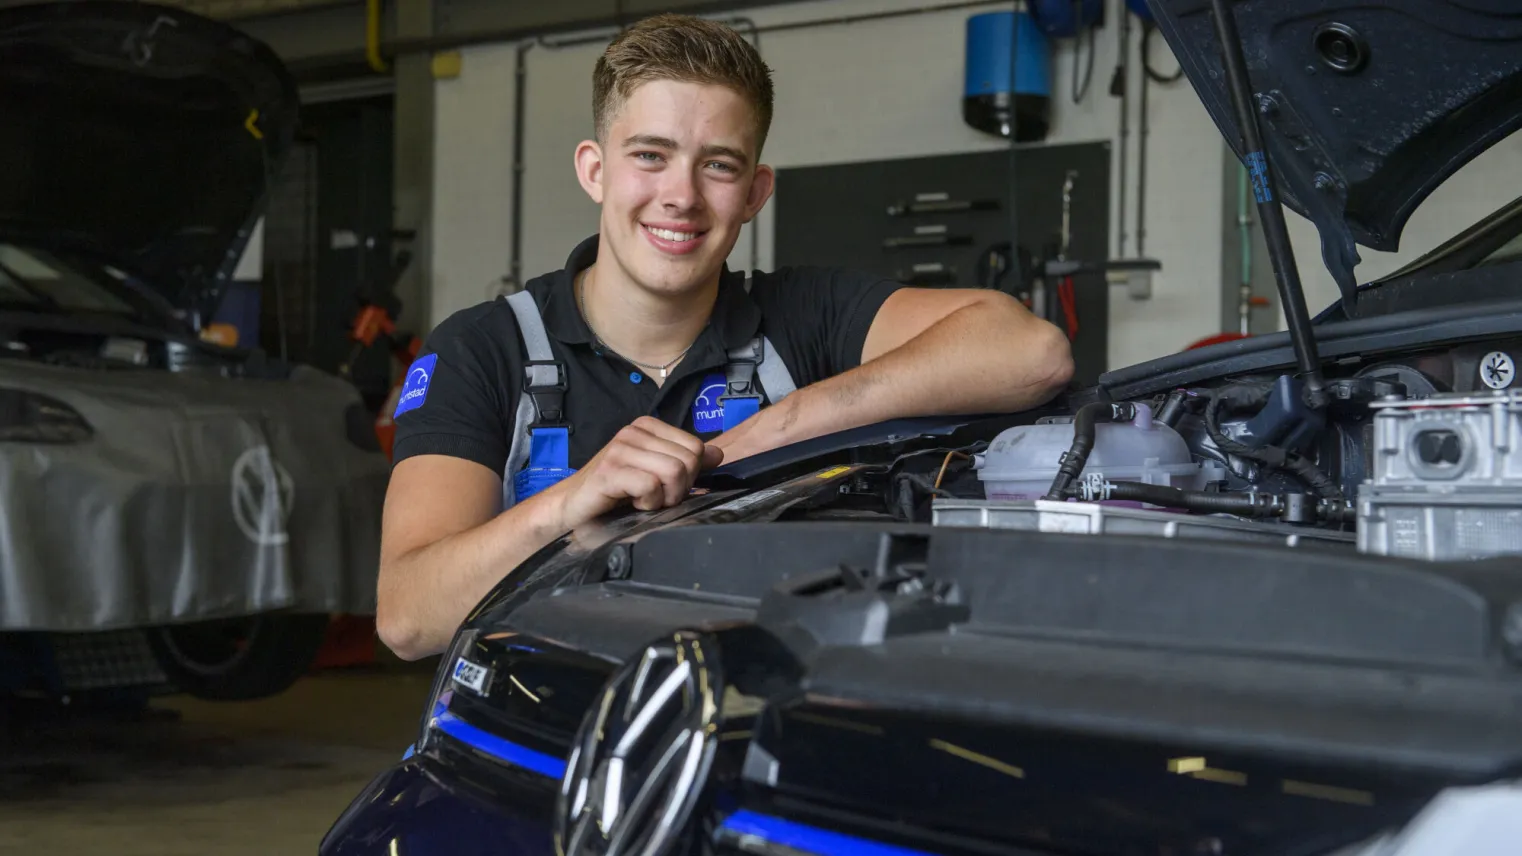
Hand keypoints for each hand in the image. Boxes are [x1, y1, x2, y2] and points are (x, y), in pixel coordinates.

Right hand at [547, 417, 722, 528]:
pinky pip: (651, 486)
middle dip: (678, 489)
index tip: (665, 486)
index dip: (690, 476)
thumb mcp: (655, 473)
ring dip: (663, 497)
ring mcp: (620, 448)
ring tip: (642, 499)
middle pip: (689, 461)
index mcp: (648, 427)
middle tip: (654, 496)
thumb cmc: (615, 492)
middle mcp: (634, 431)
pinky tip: (631, 502)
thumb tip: (717, 454)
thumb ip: (685, 461)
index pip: (697, 447)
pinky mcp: (610, 470)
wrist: (573, 508)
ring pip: (674, 472)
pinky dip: (648, 503)